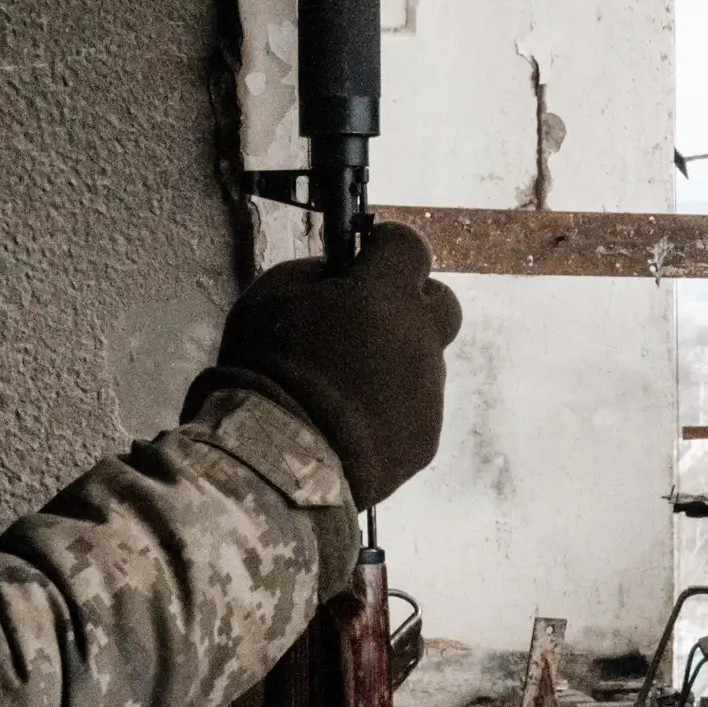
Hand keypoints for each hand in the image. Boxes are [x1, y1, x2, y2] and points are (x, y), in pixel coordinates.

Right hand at [213, 221, 460, 503]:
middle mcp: (421, 338)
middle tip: (367, 321)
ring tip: (341, 390)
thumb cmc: (267, 369)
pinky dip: (388, 412)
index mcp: (386, 294)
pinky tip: (346, 425)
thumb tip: (340, 275)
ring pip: (422, 363)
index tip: (364, 258)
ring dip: (392, 366)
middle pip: (440, 304)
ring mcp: (429, 392)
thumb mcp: (272, 296)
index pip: (409, 246)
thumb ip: (317, 276)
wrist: (279, 460)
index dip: (385, 249)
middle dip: (410, 305)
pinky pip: (413, 412)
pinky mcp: (426, 439)